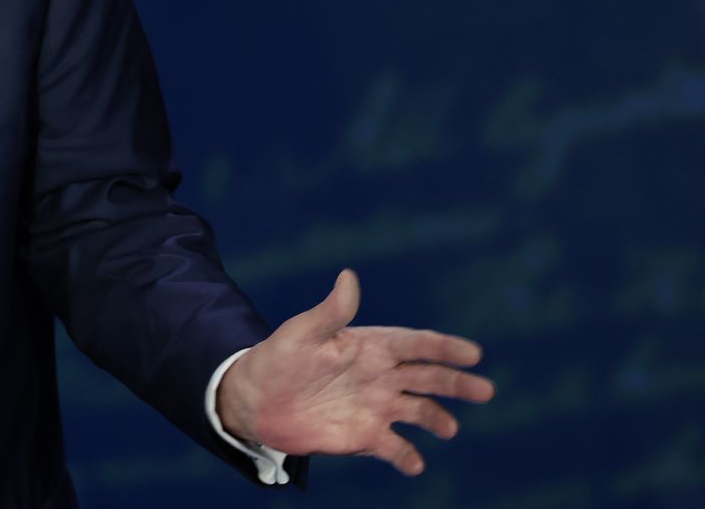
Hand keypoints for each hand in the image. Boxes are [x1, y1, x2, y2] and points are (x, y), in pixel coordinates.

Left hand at [217, 268, 495, 475]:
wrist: (254, 399)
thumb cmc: (277, 358)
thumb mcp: (302, 332)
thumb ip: (330, 311)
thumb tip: (348, 276)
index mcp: (370, 346)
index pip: (415, 344)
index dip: (444, 347)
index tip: (474, 353)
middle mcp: (380, 376)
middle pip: (428, 378)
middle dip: (457, 383)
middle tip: (486, 390)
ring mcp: (374, 406)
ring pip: (418, 412)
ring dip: (437, 419)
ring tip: (448, 429)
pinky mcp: (364, 436)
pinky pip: (394, 448)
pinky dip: (407, 457)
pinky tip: (414, 463)